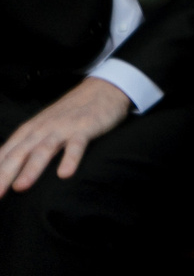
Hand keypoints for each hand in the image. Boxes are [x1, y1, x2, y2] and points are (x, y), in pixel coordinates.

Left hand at [1, 78, 131, 190]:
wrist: (102, 88)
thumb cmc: (69, 113)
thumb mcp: (43, 127)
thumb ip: (26, 147)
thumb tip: (6, 171)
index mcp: (28, 131)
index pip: (5, 154)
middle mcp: (41, 129)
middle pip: (19, 154)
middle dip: (4, 174)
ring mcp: (63, 128)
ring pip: (44, 150)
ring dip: (31, 168)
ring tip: (21, 187)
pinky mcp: (85, 128)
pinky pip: (76, 145)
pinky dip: (70, 158)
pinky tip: (65, 173)